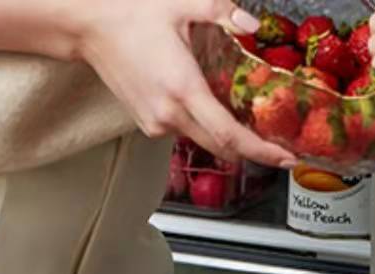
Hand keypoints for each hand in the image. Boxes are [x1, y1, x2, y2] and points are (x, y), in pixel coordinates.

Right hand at [63, 0, 296, 166]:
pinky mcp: (147, 123)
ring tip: (253, 128)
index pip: (229, 135)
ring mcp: (156, 122)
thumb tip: (252, 24)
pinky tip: (217, 113)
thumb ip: (222, 12)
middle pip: (221, 148)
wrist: (88, 27)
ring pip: (204, 142)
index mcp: (183, 88)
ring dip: (229, 140)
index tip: (286, 158)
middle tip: (281, 149)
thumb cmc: (130, 15)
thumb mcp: (181, 4)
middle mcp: (169, 113)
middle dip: (254, 152)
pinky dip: (206, 129)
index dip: (261, 151)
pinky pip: (186, 133)